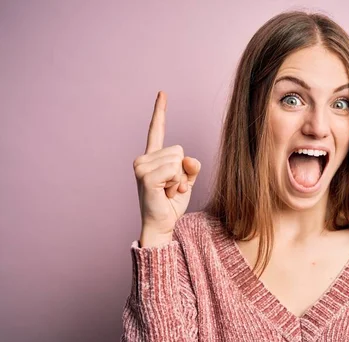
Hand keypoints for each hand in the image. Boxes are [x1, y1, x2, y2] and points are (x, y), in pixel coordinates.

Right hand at [133, 91, 200, 235]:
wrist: (161, 225)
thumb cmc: (171, 204)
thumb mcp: (186, 181)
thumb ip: (190, 167)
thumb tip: (190, 160)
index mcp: (152, 158)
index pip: (157, 130)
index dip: (160, 112)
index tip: (162, 93)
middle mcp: (143, 159)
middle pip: (179, 150)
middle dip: (182, 172)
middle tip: (171, 188)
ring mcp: (141, 167)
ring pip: (178, 160)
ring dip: (180, 180)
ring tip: (168, 191)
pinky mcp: (145, 176)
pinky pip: (174, 170)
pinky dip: (177, 183)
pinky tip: (166, 193)